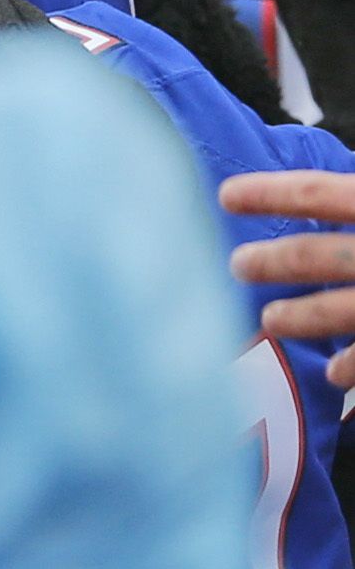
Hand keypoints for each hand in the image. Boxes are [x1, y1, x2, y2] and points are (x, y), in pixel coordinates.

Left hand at [226, 170, 354, 383]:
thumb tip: (322, 197)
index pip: (319, 193)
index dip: (270, 194)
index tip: (226, 196)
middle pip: (314, 256)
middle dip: (269, 262)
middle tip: (237, 265)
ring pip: (336, 310)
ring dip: (298, 317)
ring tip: (270, 320)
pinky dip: (352, 367)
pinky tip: (332, 375)